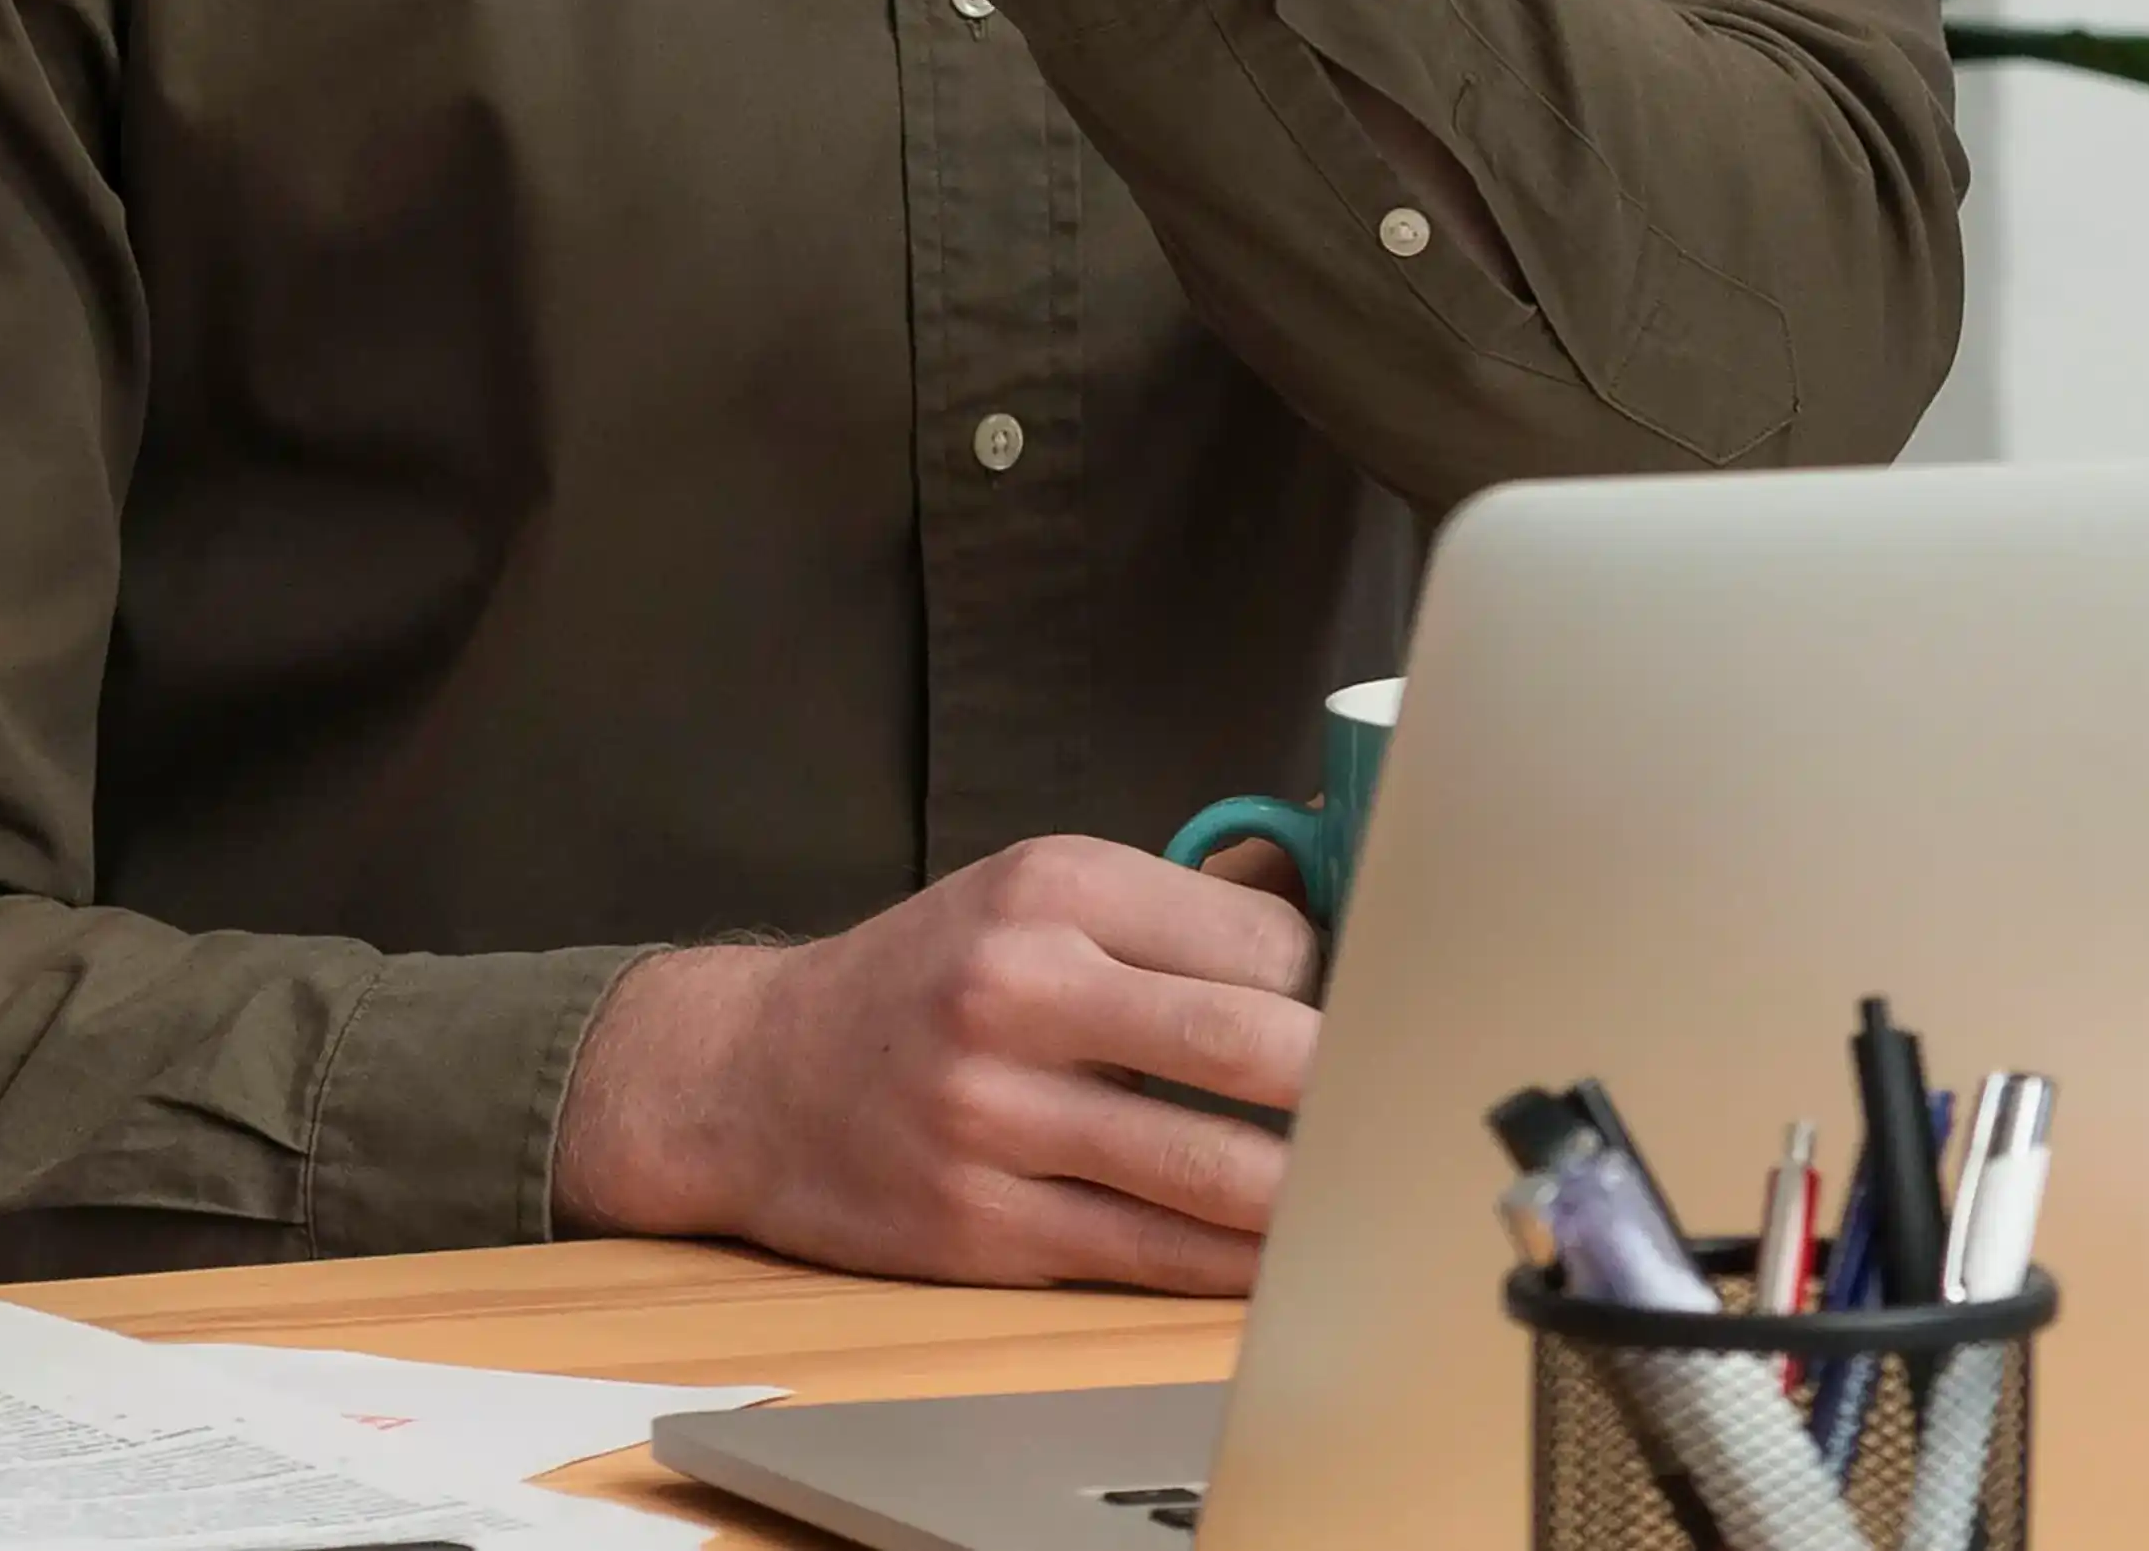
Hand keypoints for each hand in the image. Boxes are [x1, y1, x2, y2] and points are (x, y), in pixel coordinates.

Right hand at [549, 838, 1321, 1292]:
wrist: (755, 1077)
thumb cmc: (925, 981)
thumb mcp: (1032, 893)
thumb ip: (1178, 902)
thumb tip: (1332, 889)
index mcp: (1050, 887)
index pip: (1261, 936)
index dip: (1337, 980)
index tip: (1366, 1007)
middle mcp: (1019, 990)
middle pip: (1250, 1046)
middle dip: (1349, 1085)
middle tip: (1393, 1101)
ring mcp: (997, 1116)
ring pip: (1216, 1172)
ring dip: (1312, 1190)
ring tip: (1356, 1184)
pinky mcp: (986, 1225)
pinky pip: (1155, 1255)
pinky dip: (1239, 1262)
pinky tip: (1278, 1249)